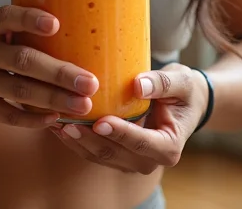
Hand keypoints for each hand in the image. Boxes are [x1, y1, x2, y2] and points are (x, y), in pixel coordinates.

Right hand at [0, 5, 99, 129]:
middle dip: (60, 72)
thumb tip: (75, 31)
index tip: (56, 24)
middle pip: (23, 59)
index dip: (30, 19)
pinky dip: (35, 118)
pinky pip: (10, 115)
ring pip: (21, 89)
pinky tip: (56, 117)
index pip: (6, 16)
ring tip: (84, 104)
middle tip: (89, 81)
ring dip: (56, 98)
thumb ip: (16, 31)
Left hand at [51, 63, 208, 173]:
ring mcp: (133, 161)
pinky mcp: (120, 155)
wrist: (186, 103)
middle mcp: (150, 160)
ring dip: (77, 142)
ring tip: (55, 122)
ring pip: (101, 156)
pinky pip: (95, 151)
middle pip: (115, 154)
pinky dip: (77, 140)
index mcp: (169, 146)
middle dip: (89, 139)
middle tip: (66, 122)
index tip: (99, 121)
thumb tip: (138, 84)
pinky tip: (59, 124)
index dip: (120, 133)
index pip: (142, 143)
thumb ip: (162, 83)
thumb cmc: (184, 90)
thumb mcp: (181, 81)